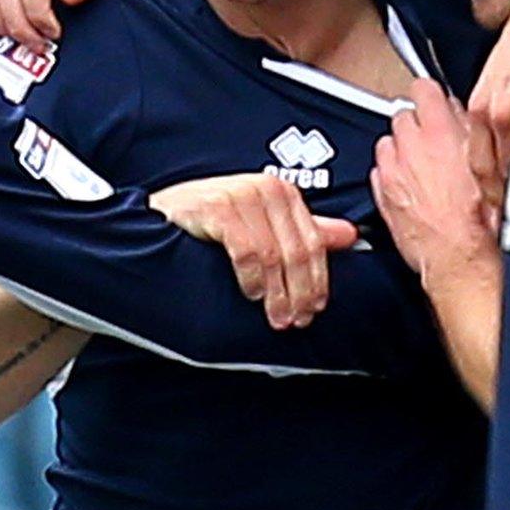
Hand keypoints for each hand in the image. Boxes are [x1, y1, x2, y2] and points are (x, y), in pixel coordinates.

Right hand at [151, 173, 358, 329]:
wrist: (160, 216)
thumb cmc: (211, 222)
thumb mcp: (261, 224)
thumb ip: (302, 231)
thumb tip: (349, 236)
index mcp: (283, 193)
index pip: (315, 241)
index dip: (318, 280)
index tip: (315, 309)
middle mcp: (265, 188)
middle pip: (298, 250)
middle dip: (300, 292)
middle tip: (296, 321)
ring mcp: (240, 195)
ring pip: (274, 255)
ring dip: (277, 293)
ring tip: (276, 317)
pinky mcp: (216, 207)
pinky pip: (246, 251)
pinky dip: (252, 278)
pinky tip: (250, 294)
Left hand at [373, 81, 496, 291]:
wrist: (462, 260)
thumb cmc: (484, 220)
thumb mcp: (495, 164)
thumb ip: (476, 130)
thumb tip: (468, 114)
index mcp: (439, 131)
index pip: (423, 88)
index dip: (432, 94)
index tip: (437, 101)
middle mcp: (409, 147)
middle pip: (403, 115)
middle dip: (418, 125)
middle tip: (437, 141)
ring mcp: (392, 171)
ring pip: (388, 143)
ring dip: (403, 150)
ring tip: (425, 167)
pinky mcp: (382, 195)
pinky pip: (381, 171)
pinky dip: (393, 175)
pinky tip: (414, 188)